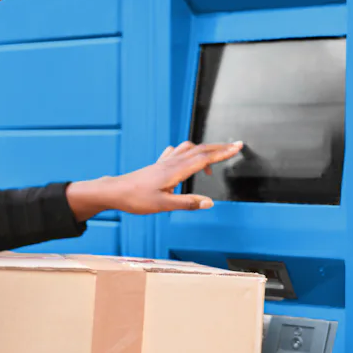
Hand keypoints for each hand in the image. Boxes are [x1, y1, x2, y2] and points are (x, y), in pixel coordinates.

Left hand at [65, 141, 242, 219]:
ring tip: (213, 158)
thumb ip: (187, 203)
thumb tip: (209, 203)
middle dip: (220, 147)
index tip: (238, 147)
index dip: (223, 152)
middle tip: (236, 146)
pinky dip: (187, 151)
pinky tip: (185, 157)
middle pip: (200, 149)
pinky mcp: (158, 165)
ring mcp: (165, 162)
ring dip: (204, 149)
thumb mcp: (163, 205)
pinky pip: (177, 152)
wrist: (115, 191)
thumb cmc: (136, 199)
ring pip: (189, 149)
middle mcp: (172, 162)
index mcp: (176, 170)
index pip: (205, 158)